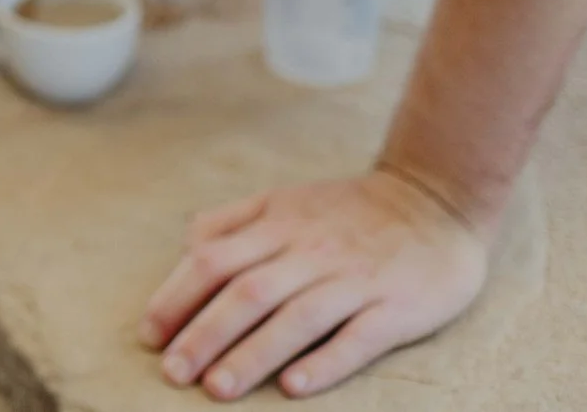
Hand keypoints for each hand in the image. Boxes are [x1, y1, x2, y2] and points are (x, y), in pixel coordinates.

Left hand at [140, 168, 489, 399]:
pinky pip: (359, 336)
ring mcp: (355, 279)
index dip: (177, 296)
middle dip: (205, 333)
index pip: (214, 260)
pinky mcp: (398, 307)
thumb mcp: (283, 201)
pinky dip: (325, 361)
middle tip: (173, 373)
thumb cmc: (348, 211)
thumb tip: (186, 249)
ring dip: (254, 354)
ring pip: (297, 317)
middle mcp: (311, 251)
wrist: (437, 200)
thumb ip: (232, 222)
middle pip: (247, 291)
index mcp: (277, 225)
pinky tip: (294, 386)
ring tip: (218, 388)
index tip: (149, 335)